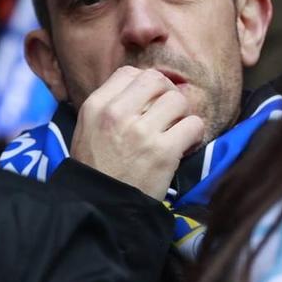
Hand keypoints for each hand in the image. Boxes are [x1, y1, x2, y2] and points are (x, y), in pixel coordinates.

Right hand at [70, 66, 207, 200]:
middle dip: (167, 94)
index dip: (145, 86)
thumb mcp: (87, 130)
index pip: (130, 73)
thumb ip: (109, 106)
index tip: (149, 104)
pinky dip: (194, 135)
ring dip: (182, 116)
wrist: (100, 208)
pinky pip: (193, 125)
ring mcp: (141, 132)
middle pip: (156, 79)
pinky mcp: (163, 152)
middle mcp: (117, 113)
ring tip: (175, 133)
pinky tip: (183, 148)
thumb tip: (141, 92)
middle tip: (168, 115)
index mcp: (96, 105)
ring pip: (178, 100)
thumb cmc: (95, 171)